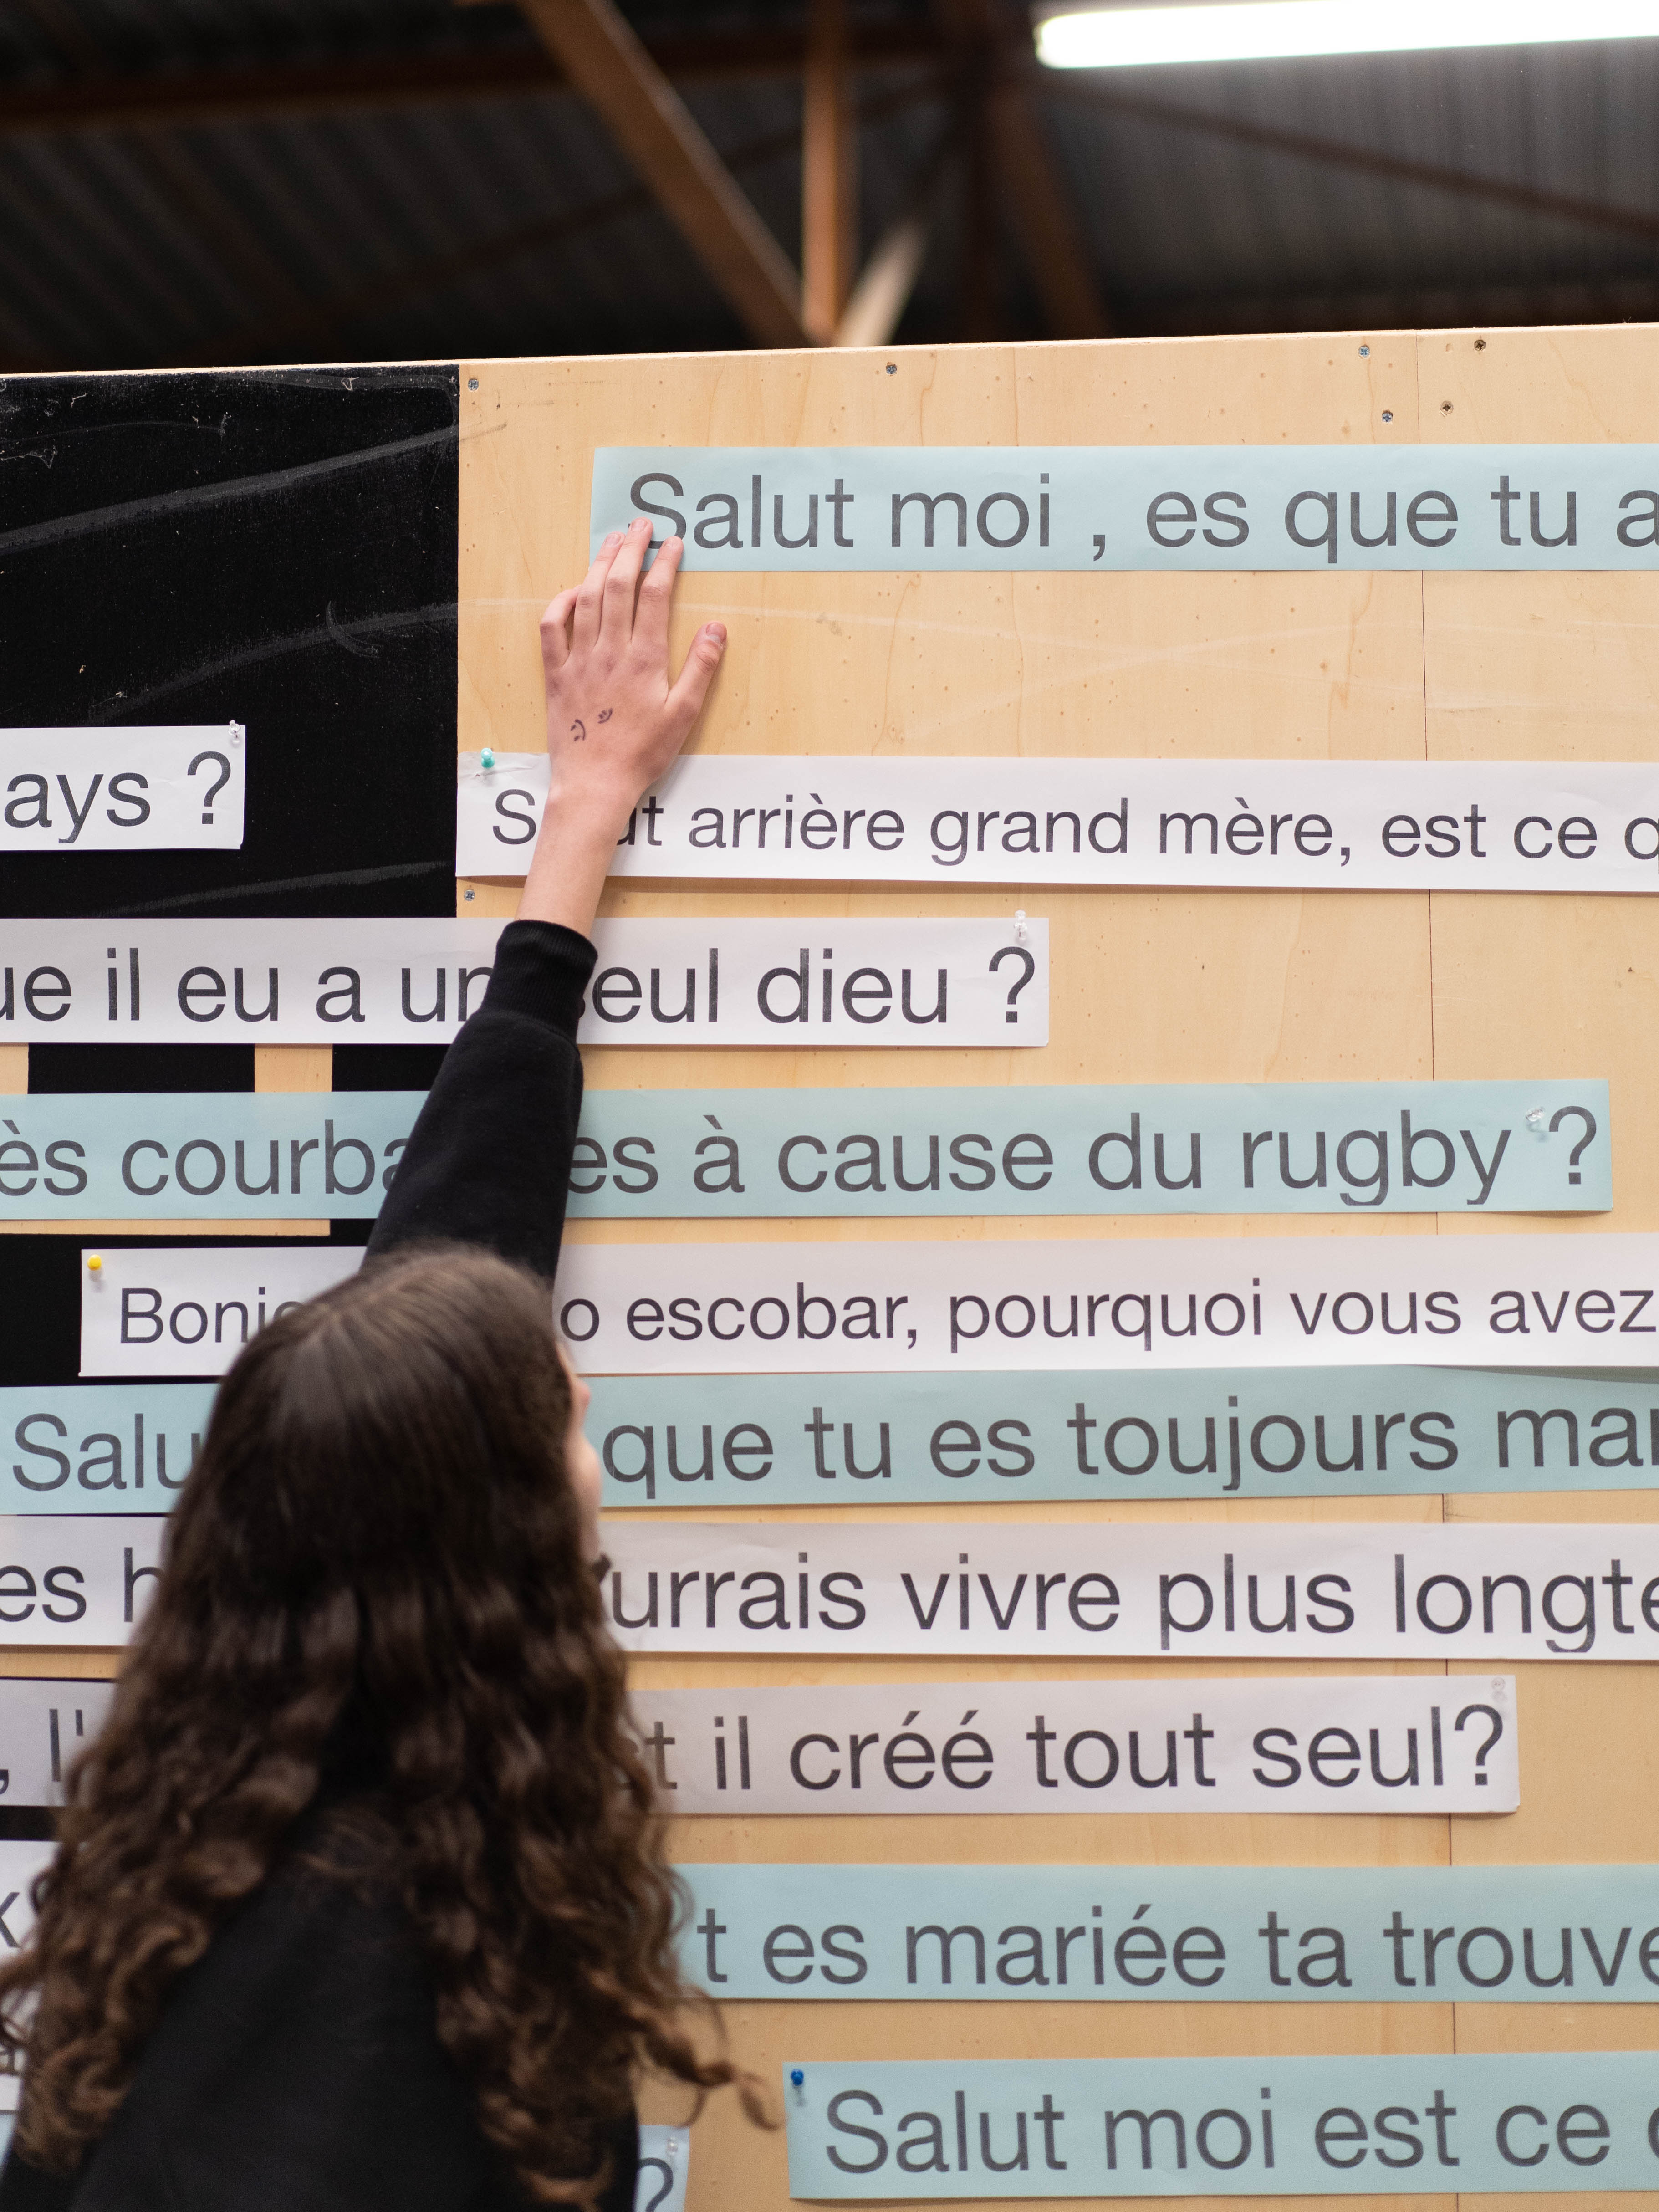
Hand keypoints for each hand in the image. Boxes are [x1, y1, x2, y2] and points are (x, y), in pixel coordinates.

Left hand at [518, 518, 724, 935]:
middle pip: (618, 585)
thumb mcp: (683, 715)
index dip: (664, 563)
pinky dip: (561, 602)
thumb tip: (715, 627)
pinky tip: (574, 589)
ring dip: (600, 564)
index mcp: (643, 659)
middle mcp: (608, 651)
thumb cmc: (641, 754)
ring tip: (613, 541)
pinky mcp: (556, 674)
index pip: (653, 596)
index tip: (674, 542)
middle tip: (641, 524)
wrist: (594, 784)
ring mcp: (579, 660)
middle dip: (631, 549)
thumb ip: (700, 668)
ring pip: (587, 598)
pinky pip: (552, 627)